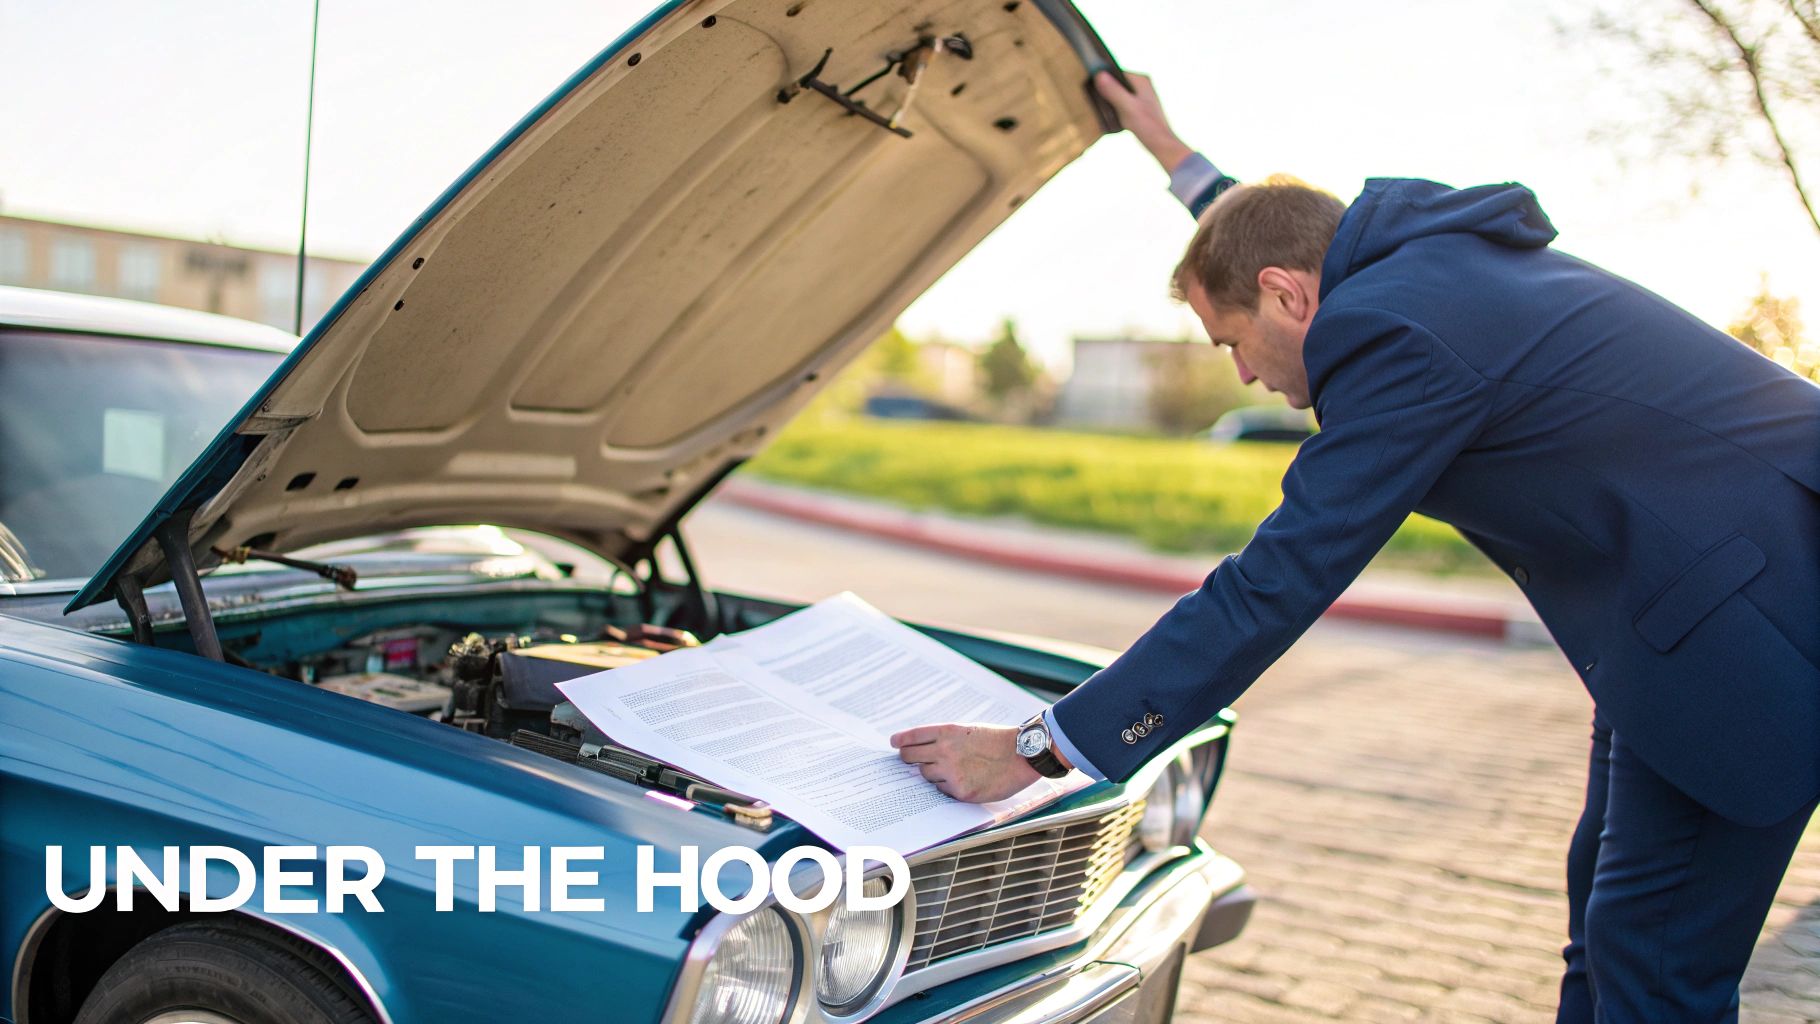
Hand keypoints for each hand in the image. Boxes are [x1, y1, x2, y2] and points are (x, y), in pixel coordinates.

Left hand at [890, 723, 1039, 802]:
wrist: (1021, 755)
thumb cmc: (996, 741)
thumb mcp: (968, 730)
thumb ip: (945, 738)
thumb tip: (924, 748)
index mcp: (947, 732)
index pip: (912, 736)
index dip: (900, 741)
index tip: (894, 743)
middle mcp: (945, 751)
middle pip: (910, 757)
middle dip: (908, 759)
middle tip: (909, 761)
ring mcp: (951, 773)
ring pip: (925, 776)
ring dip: (932, 774)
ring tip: (950, 770)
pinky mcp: (961, 791)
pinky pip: (942, 790)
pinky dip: (948, 787)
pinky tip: (962, 781)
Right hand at [1093, 70, 1193, 173]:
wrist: (1161, 144)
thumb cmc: (1147, 126)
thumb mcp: (1127, 108)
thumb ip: (1114, 91)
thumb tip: (1099, 75)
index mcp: (1141, 80)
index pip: (1116, 73)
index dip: (1102, 79)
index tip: (1090, 88)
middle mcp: (1142, 85)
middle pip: (1116, 83)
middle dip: (1105, 91)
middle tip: (1095, 102)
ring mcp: (1141, 96)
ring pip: (1118, 94)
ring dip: (1109, 102)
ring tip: (1103, 112)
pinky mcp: (1139, 106)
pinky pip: (1121, 102)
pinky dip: (1115, 108)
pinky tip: (1111, 118)